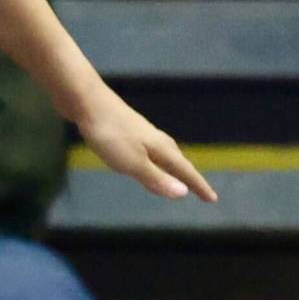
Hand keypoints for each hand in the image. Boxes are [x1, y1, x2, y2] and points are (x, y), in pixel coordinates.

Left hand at [70, 92, 217, 202]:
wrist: (85, 100)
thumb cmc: (109, 134)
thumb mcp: (132, 162)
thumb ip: (155, 178)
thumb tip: (183, 193)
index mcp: (160, 148)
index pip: (185, 171)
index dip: (198, 186)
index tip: (213, 199)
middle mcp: (154, 138)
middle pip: (177, 160)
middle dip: (187, 175)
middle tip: (197, 188)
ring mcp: (140, 131)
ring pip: (162, 151)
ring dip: (171, 165)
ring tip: (174, 174)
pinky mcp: (124, 127)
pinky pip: (147, 147)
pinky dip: (153, 157)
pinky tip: (142, 154)